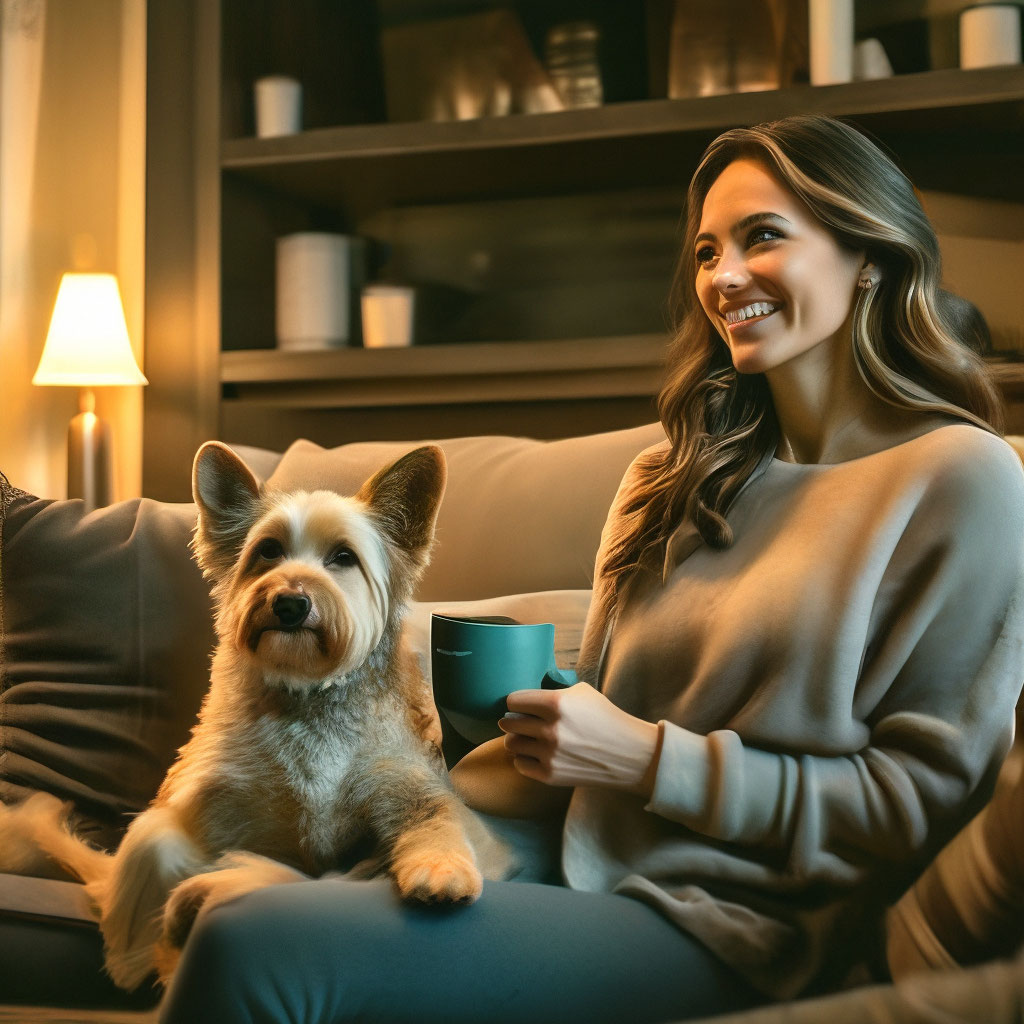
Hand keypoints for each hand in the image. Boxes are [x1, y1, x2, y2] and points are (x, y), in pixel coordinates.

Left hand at [499, 683, 660, 796]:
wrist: (629, 754)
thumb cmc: (605, 718)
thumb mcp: (581, 693)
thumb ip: (551, 692)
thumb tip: (524, 699)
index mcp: (556, 703)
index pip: (513, 701)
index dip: (515, 702)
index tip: (521, 705)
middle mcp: (550, 729)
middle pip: (508, 723)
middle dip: (512, 720)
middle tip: (521, 722)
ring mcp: (549, 754)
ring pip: (511, 744)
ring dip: (517, 740)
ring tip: (528, 738)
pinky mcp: (550, 775)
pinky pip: (520, 764)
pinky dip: (525, 759)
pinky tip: (537, 754)